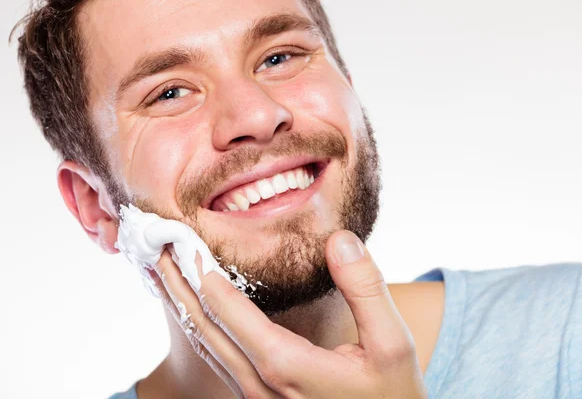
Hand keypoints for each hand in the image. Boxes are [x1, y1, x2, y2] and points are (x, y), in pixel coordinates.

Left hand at [150, 230, 427, 397]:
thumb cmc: (392, 396)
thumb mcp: (393, 344)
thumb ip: (366, 289)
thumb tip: (340, 239)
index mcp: (285, 365)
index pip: (227, 308)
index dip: (199, 269)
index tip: (180, 234)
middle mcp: (259, 383)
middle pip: (202, 325)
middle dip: (176, 282)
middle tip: (154, 244)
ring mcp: (254, 396)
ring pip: (202, 344)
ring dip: (179, 304)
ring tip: (160, 272)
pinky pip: (215, 358)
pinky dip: (196, 326)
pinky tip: (191, 310)